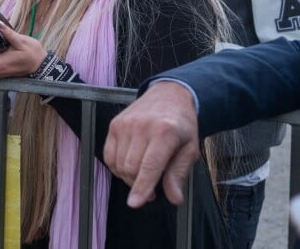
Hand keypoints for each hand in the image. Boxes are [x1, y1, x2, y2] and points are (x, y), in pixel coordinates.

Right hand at [103, 81, 199, 207]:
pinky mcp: (114, 124)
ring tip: (143, 173)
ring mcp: (125, 124)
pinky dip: (117, 167)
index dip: (142, 187)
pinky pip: (108, 155)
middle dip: (139, 185)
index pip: (149, 166)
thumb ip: (179, 173)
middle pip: (131, 168)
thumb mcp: (190, 149)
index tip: (135, 203)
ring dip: (129, 177)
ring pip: (119, 164)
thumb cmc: (181, 123)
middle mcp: (141, 126)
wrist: (168, 95)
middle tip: (152, 189)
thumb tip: (174, 198)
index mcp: (164, 132)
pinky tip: (130, 165)